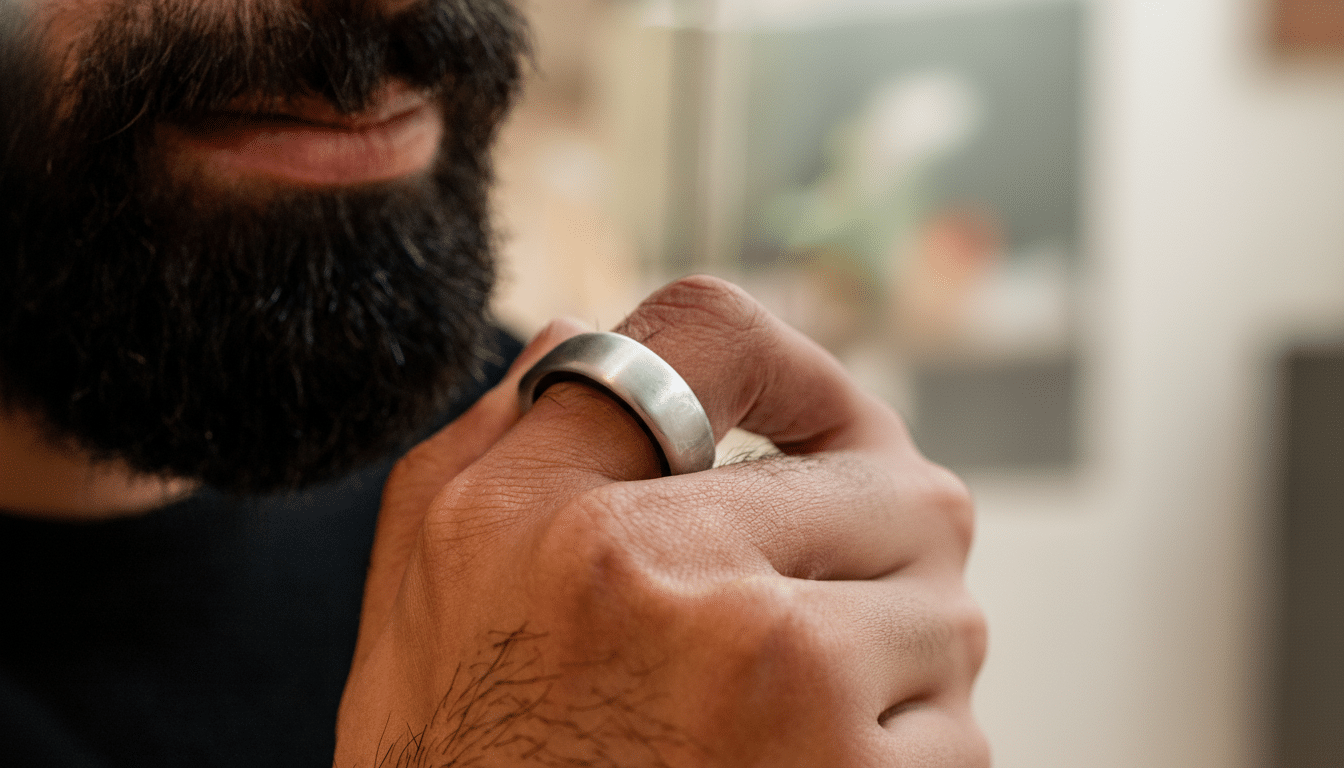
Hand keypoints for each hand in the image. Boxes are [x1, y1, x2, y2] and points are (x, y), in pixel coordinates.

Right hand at [335, 276, 987, 766]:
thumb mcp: (421, 592)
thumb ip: (502, 444)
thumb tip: (588, 341)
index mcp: (562, 522)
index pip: (712, 335)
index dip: (780, 366)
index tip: (796, 424)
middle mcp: (684, 589)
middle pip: (904, 488)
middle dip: (879, 544)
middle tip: (820, 596)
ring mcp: (791, 696)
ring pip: (949, 616)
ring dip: (895, 658)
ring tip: (788, 718)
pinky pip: (959, 738)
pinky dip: (905, 756)